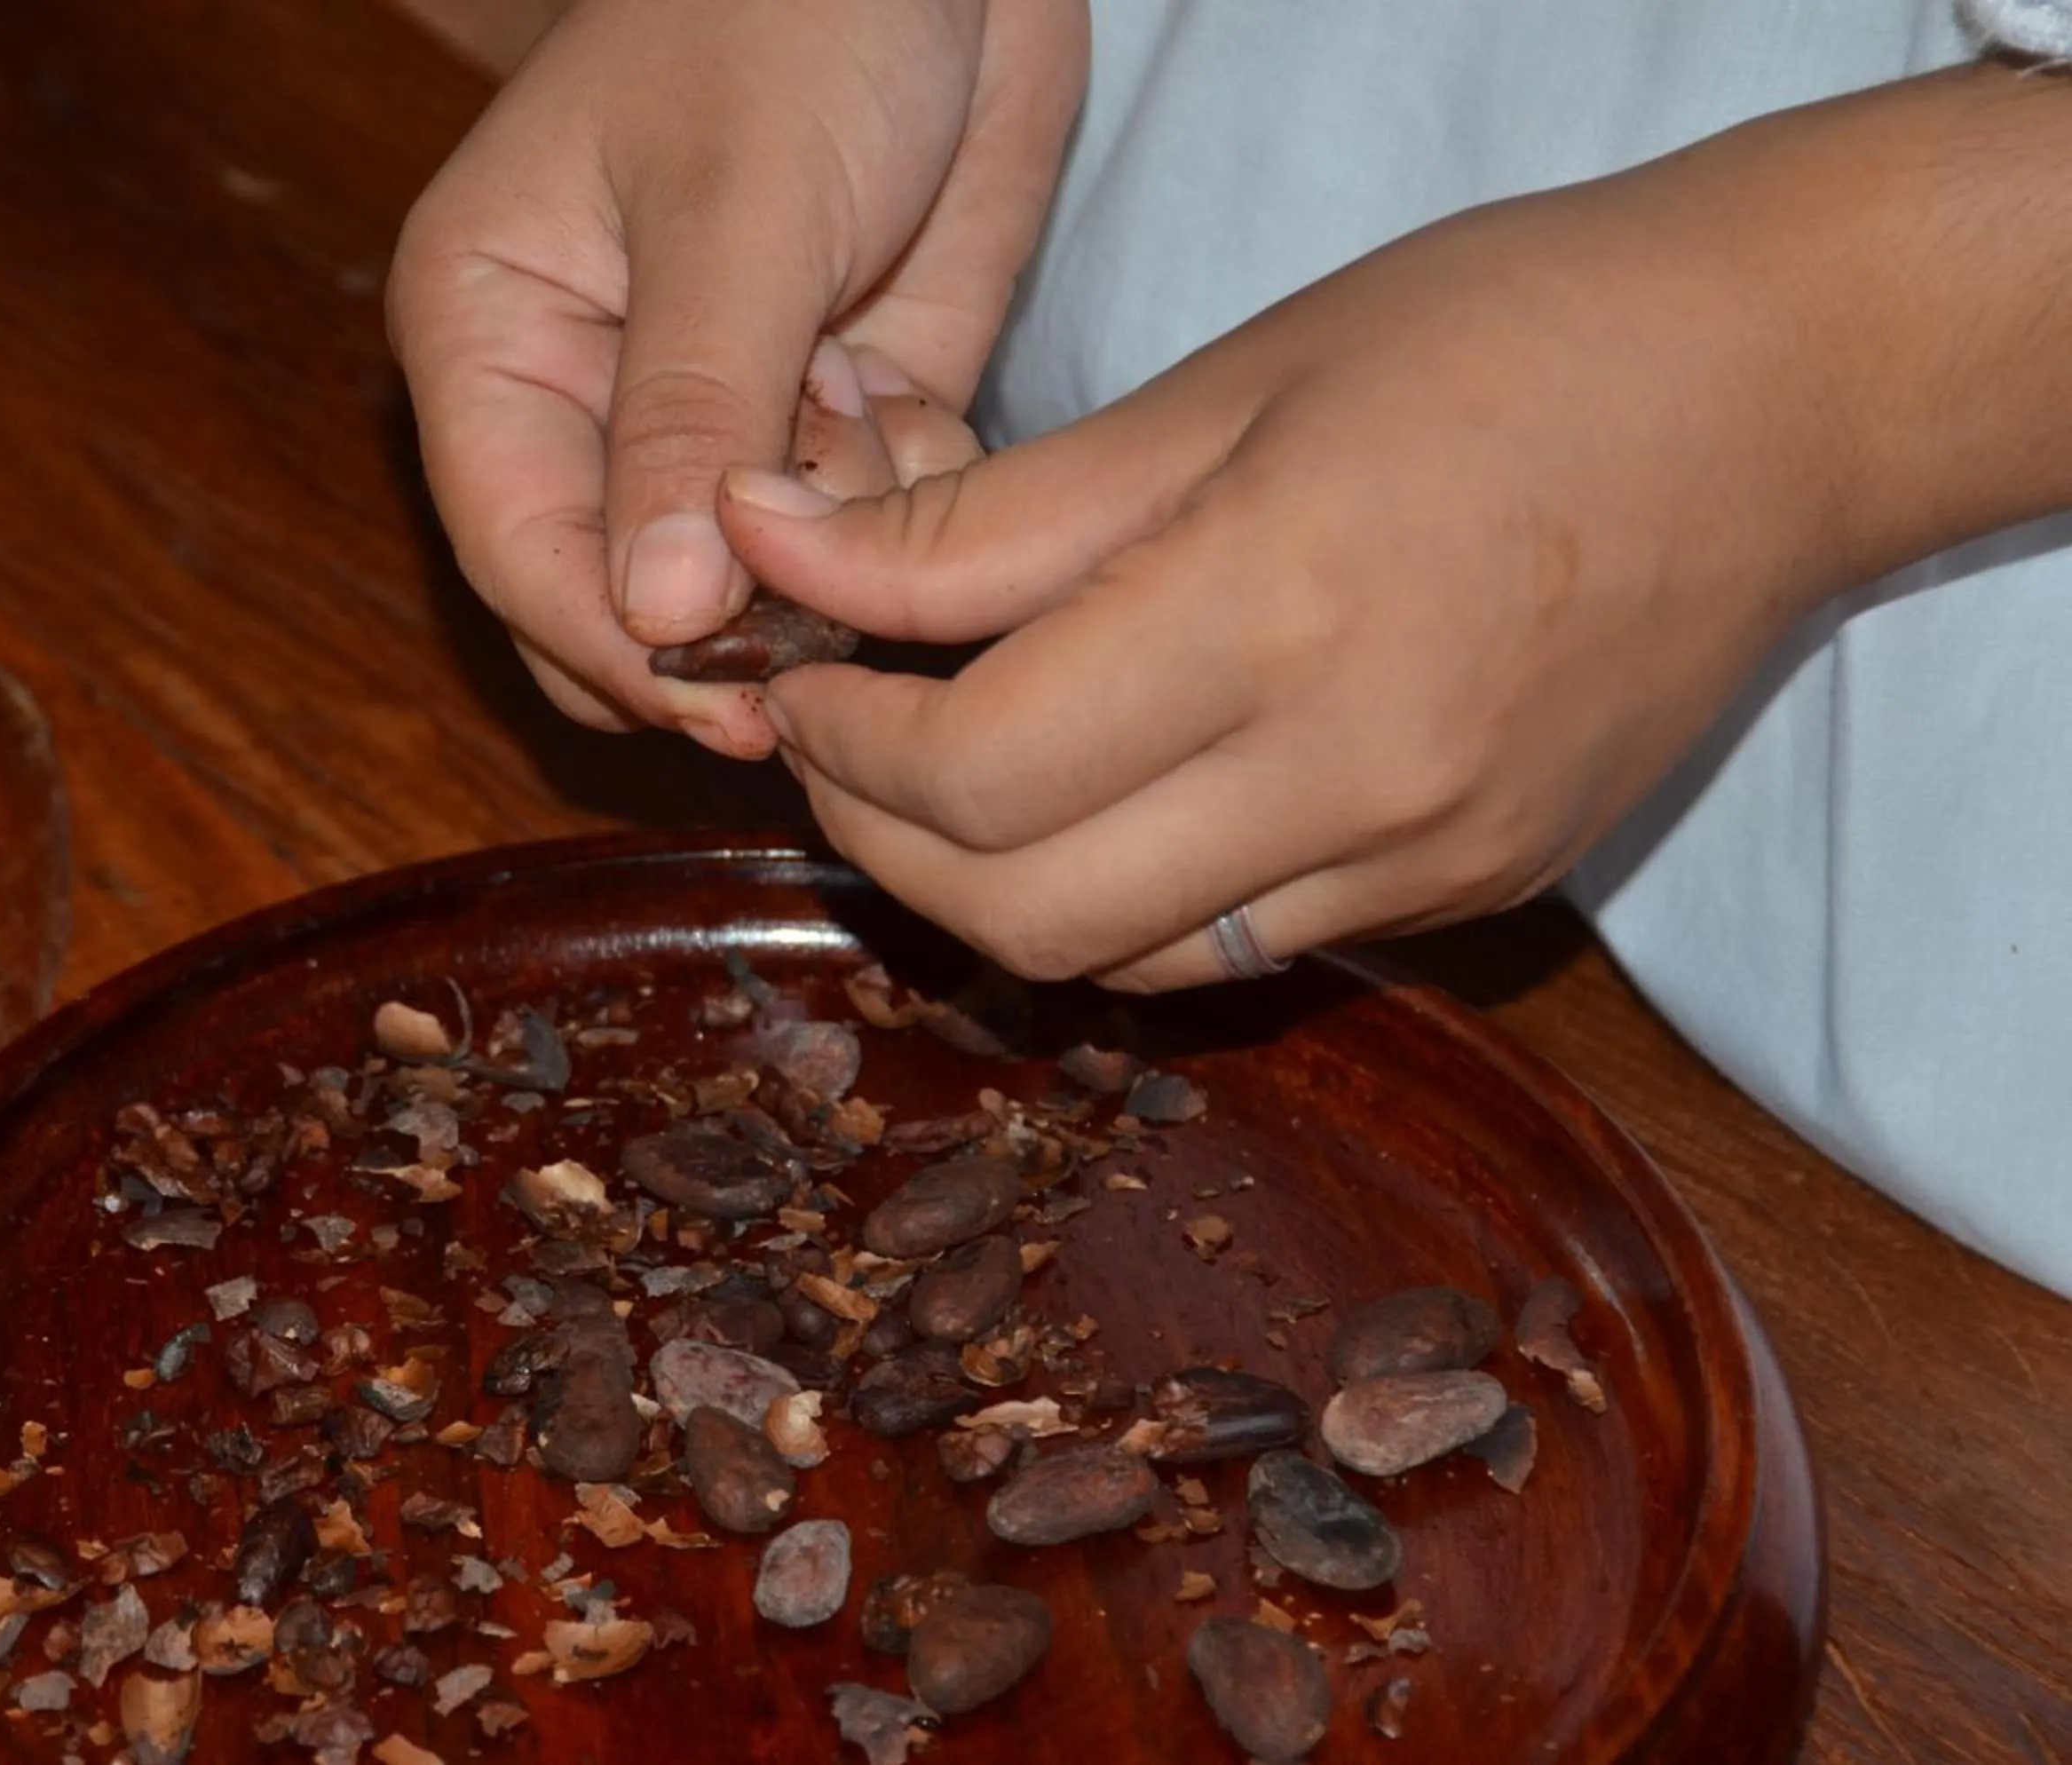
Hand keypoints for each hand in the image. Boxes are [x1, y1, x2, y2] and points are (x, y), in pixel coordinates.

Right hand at [387, 0, 1082, 756]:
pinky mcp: (836, 417)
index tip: (724, 708)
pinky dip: (908, 512)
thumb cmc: (786, 9)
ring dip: (832, 559)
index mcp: (495, 334)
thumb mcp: (733, 207)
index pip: (520, 549)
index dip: (614, 649)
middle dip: (726, 635)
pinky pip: (866, 539)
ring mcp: (720, 419)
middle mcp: (590, 399)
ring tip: (866, 408)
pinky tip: (914, 399)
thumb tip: (657, 621)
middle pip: (619, 606)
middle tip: (823, 633)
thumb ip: (690, 413)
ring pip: (754, 595)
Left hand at [720, 122, 1904, 986]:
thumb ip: (986, 517)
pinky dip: (1127, 895)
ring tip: (957, 763)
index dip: (838, 738)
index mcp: (1277, 614)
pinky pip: (1235, 950)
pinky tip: (1113, 791)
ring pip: (1117, 962)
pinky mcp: (1466, 897)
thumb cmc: (1506, 337)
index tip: (796, 667)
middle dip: (880, 839)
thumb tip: (783, 554)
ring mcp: (1422, 861)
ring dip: (991, 887)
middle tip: (841, 733)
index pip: (972, 771)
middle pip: (1015, 917)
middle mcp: (1355, 779)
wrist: (1780, 400)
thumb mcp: (1220, 387)